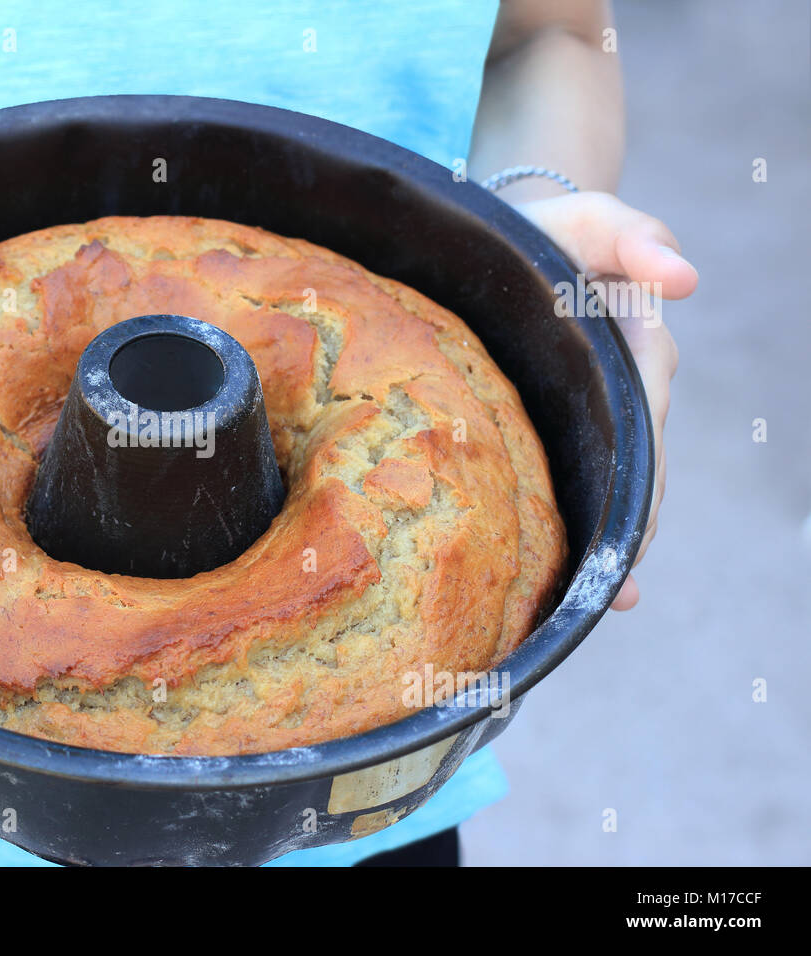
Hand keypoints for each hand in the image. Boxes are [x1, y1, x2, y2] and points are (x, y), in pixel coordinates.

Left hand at [516, 192, 696, 610]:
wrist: (518, 238)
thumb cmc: (553, 230)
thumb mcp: (590, 219)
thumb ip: (634, 235)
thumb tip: (683, 278)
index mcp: (634, 350)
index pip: (647, 422)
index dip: (644, 476)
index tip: (635, 526)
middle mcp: (626, 390)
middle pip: (637, 470)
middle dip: (629, 526)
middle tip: (611, 582)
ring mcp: (599, 412)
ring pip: (617, 486)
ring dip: (615, 542)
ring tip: (600, 599)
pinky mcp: (569, 424)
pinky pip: (587, 481)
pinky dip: (594, 533)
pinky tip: (595, 592)